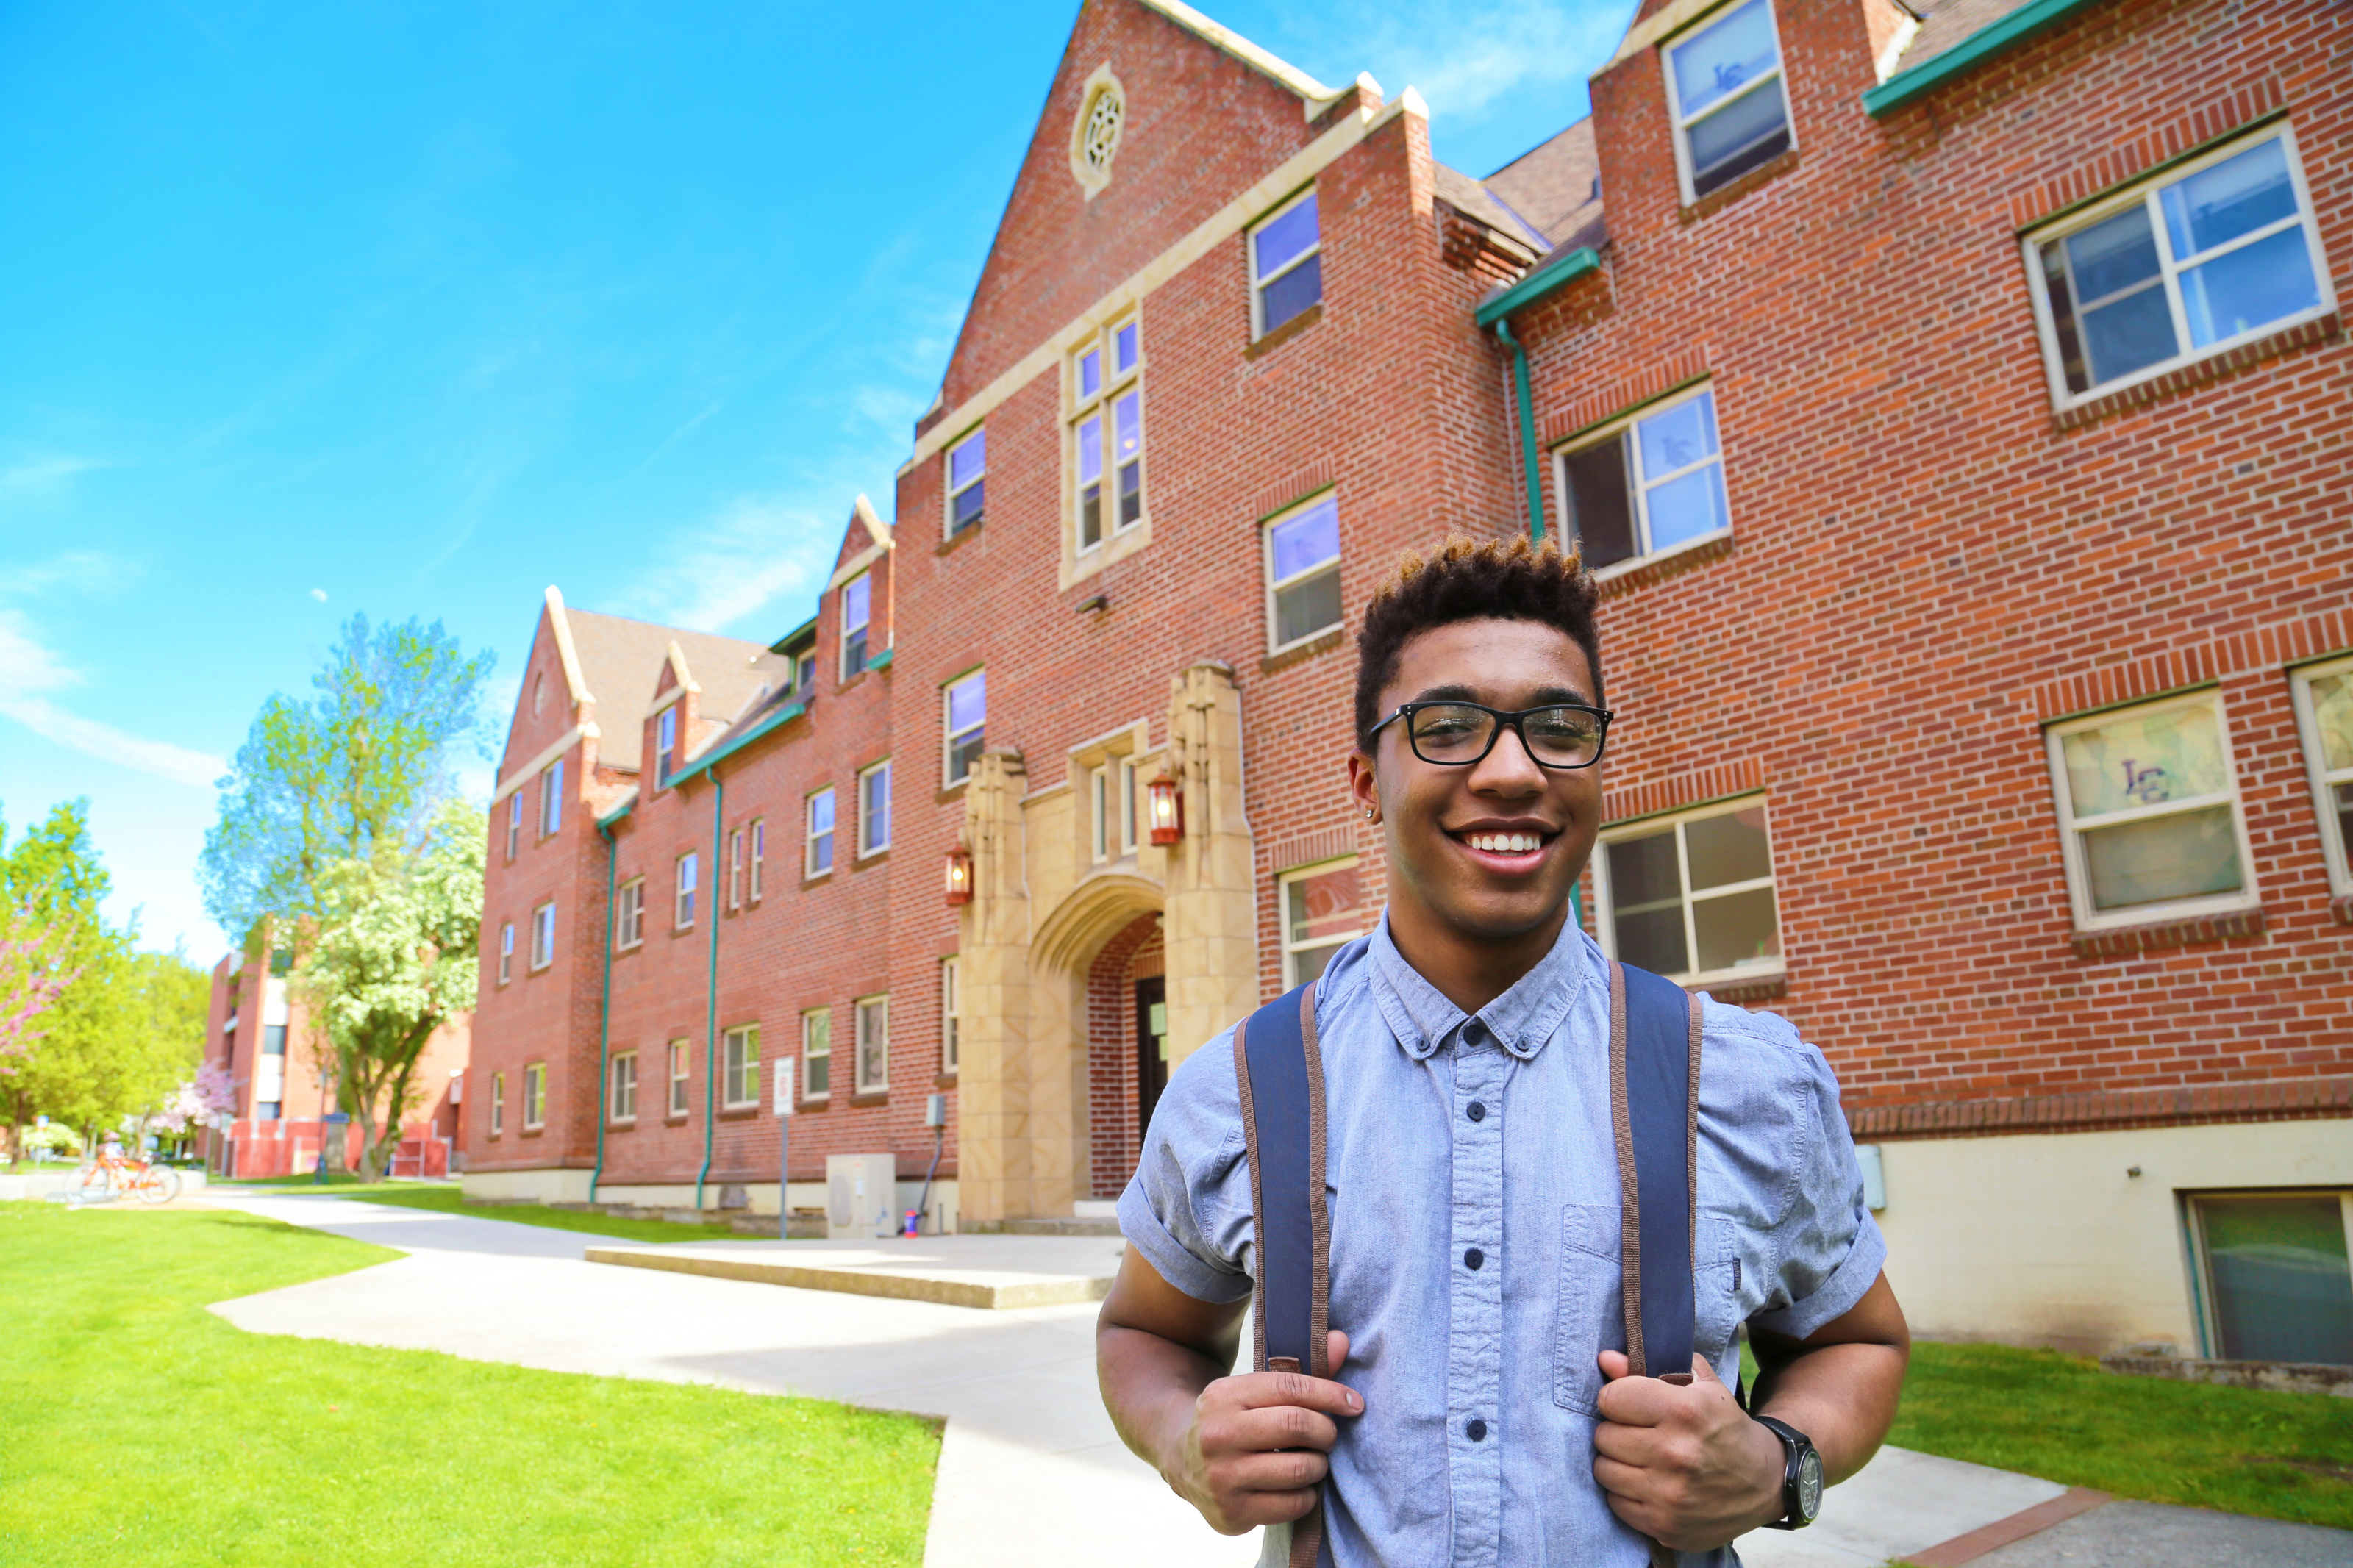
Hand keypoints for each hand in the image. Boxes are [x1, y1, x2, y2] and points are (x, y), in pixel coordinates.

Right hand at [1164, 1330, 1358, 1534]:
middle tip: (1329, 1436)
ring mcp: (1222, 1477)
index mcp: (1223, 1395)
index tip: (1354, 1403)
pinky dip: (1307, 1496)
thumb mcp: (1254, 1391)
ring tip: (1314, 1461)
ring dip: (1320, 1465)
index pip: (1289, 1387)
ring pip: (1299, 1469)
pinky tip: (1300, 1487)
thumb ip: (1301, 1370)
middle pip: (1297, 1426)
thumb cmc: (1234, 1419)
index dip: (1330, 1394)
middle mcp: (1217, 1435)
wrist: (1181, 1460)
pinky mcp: (1231, 1512)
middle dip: (1326, 1431)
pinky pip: (1292, 1505)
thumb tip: (1343, 1341)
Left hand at [1592, 1349, 1785, 1549]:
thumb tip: (1605, 1360)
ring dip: (1618, 1462)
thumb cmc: (1725, 1426)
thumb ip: (1647, 1367)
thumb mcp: (1700, 1386)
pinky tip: (1648, 1483)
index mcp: (1685, 1411)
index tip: (1631, 1403)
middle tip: (1640, 1433)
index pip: (1611, 1398)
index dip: (1618, 1398)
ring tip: (1641, 1457)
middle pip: (1604, 1436)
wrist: (1765, 1481)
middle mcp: (1676, 1454)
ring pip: (1604, 1469)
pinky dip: (1625, 1492)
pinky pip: (1615, 1502)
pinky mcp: (1665, 1525)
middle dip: (1617, 1430)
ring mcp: (1670, 1495)